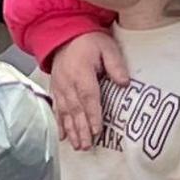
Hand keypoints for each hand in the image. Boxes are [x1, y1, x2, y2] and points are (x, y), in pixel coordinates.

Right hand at [45, 30, 129, 150]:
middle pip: (75, 109)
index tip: (97, 130)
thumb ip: (115, 65)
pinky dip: (59, 123)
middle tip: (86, 146)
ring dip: (71, 130)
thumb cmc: (88, 40)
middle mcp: (67, 82)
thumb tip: (124, 83)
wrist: (63, 33)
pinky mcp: (55, 89)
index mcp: (81, 71)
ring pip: (65, 112)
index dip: (92, 114)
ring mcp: (59, 86)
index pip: (88, 96)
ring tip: (77, 146)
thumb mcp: (107, 47)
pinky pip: (56, 108)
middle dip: (81, 129)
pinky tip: (62, 136)